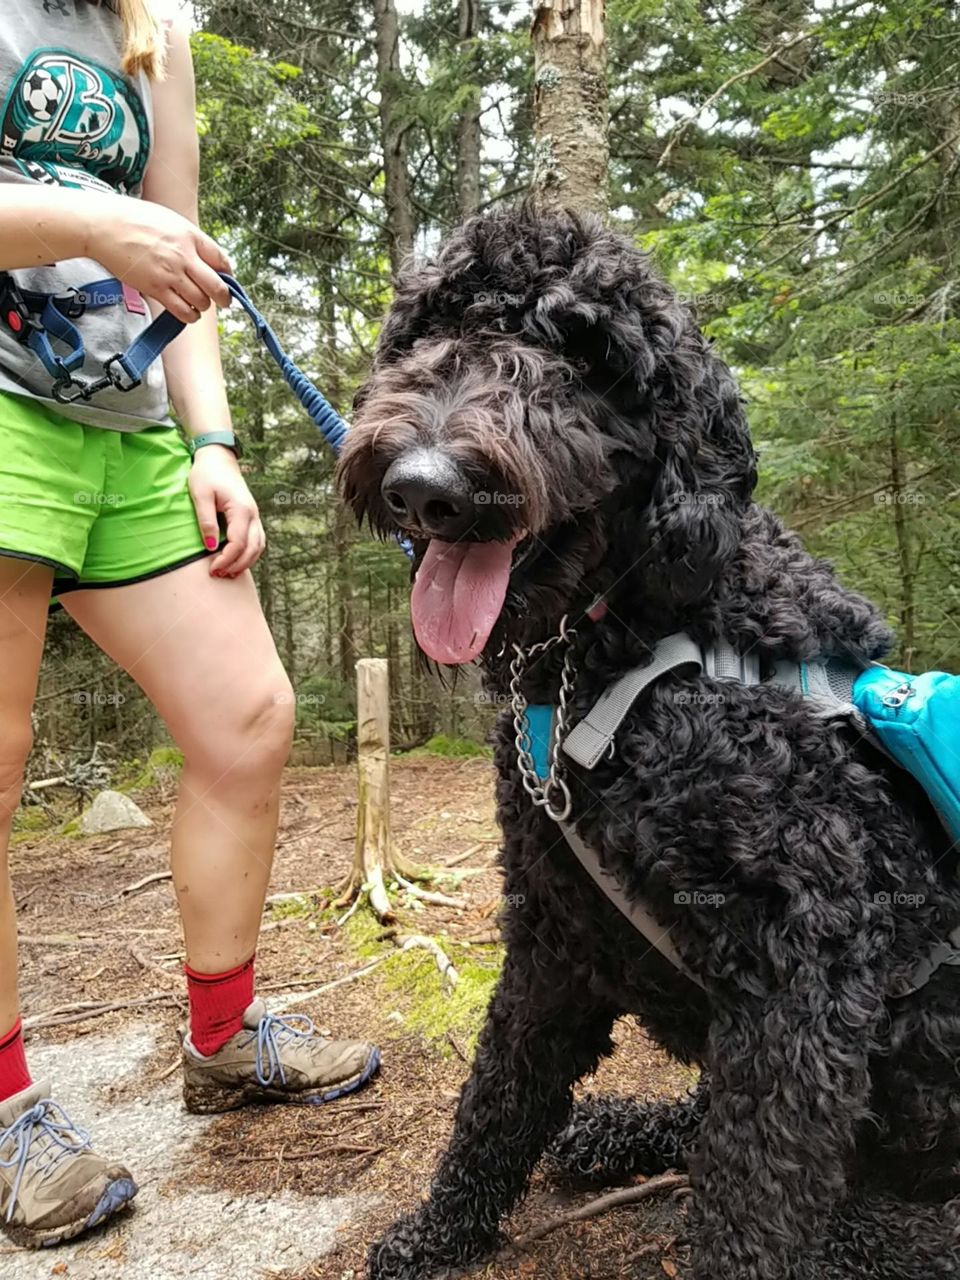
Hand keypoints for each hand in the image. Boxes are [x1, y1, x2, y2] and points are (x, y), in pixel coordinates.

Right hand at [87, 194, 231, 322]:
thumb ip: (189, 239)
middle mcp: (184, 256)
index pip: (222, 261)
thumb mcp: (169, 219)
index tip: (226, 280)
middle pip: (218, 287)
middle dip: (224, 298)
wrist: (103, 226)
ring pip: (201, 302)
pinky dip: (189, 315)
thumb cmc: (133, 219)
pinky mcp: (155, 289)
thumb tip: (206, 259)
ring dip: (202, 306)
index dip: (228, 274)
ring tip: (197, 303)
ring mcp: (170, 274)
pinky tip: (187, 311)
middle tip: (223, 301)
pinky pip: (182, 311)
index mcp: (190, 236)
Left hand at [188, 446, 264, 576]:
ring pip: (258, 547)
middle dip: (236, 565)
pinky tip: (235, 561)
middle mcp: (253, 515)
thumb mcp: (200, 495)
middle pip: (252, 549)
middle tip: (218, 575)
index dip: (226, 560)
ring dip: (245, 562)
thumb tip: (211, 547)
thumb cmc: (207, 474)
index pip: (238, 543)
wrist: (218, 458)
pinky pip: (257, 541)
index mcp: (241, 510)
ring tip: (227, 572)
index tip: (212, 569)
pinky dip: (249, 554)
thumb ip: (206, 521)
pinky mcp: (252, 517)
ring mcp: (255, 516)